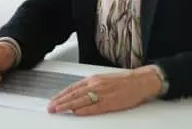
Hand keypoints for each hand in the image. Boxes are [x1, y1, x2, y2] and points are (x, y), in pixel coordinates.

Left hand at [47, 65, 161, 115]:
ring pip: (80, 100)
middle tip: (51, 107)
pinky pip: (94, 107)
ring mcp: (102, 94)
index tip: (53, 100)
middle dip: (60, 101)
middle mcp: (96, 85)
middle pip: (73, 94)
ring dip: (67, 106)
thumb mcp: (103, 79)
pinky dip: (84, 110)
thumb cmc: (123, 81)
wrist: (140, 81)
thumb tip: (78, 94)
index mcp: (94, 79)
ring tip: (58, 110)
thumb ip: (91, 86)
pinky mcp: (110, 102)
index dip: (61, 94)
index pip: (72, 87)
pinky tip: (76, 112)